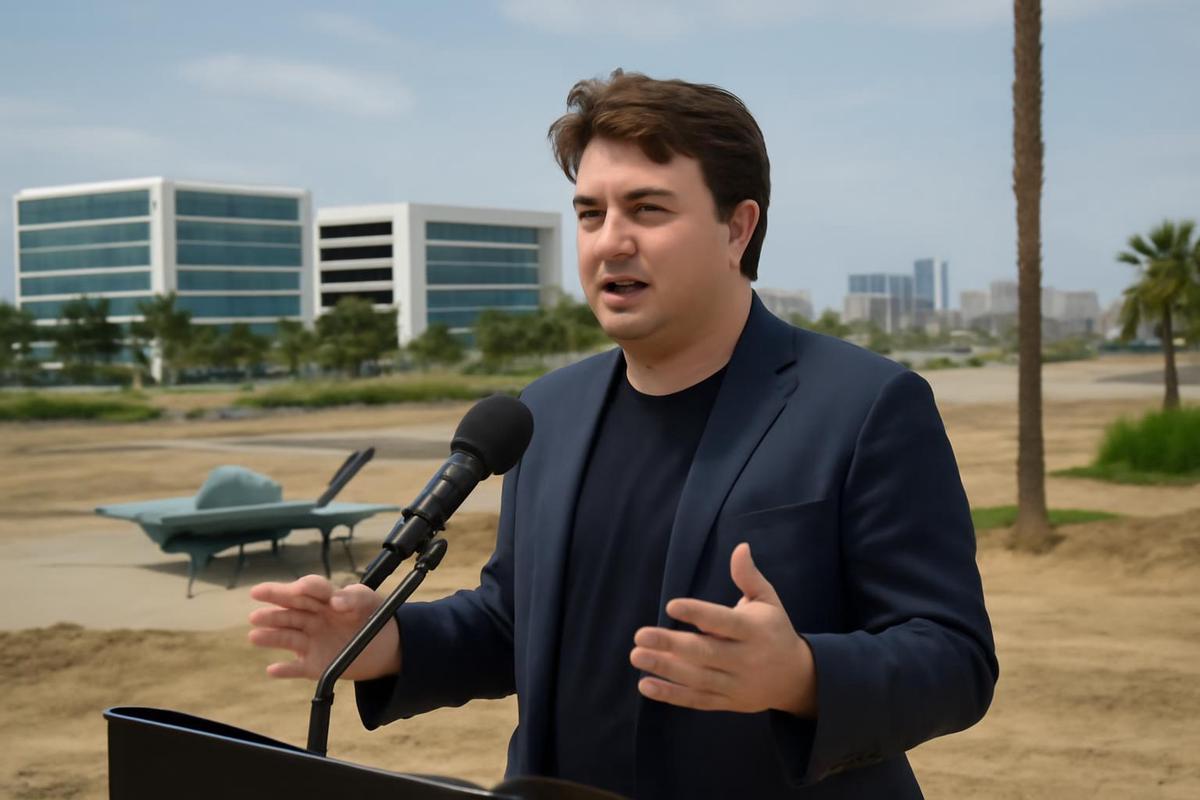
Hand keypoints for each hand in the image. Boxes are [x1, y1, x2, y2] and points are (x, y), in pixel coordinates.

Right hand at [247, 574, 401, 680]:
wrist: (385, 645)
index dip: (303, 587)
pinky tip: (272, 670)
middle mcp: (313, 618)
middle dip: (273, 608)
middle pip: (291, 611)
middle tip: (256, 604)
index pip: (310, 589)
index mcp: (325, 599)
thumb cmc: (373, 615)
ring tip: (254, 635)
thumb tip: (336, 601)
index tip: (299, 589)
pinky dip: (286, 670)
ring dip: (271, 637)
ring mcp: (312, 641)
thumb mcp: (369, 601)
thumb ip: (355, 597)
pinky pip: (298, 668)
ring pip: (288, 638)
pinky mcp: (315, 664)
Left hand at [630, 543, 816, 716]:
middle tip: (640, 635)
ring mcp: (736, 683)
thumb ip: (749, 577)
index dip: (698, 613)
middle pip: (705, 653)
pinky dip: (671, 695)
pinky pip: (696, 699)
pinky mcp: (727, 702)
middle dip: (671, 645)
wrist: (796, 678)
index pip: (724, 622)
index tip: (671, 605)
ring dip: (665, 669)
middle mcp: (745, 659)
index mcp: (754, 631)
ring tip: (637, 656)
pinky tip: (645, 684)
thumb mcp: (768, 601)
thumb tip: (740, 547)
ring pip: (697, 678)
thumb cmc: (774, 630)